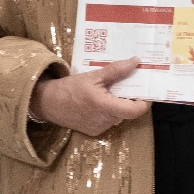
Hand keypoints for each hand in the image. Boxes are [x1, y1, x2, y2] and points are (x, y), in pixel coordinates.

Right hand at [30, 58, 148, 137]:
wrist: (48, 103)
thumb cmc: (70, 87)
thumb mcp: (93, 75)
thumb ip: (116, 70)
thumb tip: (136, 61)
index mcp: (105, 106)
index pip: (135, 111)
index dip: (144, 102)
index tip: (145, 91)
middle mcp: (104, 121)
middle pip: (127, 112)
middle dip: (129, 100)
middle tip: (127, 86)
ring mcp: (99, 129)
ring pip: (119, 117)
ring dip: (118, 106)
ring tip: (111, 92)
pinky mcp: (94, 132)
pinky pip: (109, 122)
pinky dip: (109, 112)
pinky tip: (100, 102)